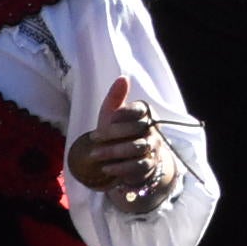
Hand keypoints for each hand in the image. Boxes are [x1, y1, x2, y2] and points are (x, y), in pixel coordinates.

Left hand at [68, 78, 172, 202]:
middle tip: (94, 137)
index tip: (110, 117)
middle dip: (114, 133)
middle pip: (138, 128)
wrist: (124, 160)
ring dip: (114, 151)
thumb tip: (123, 77)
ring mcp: (153, 148)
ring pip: (138, 147)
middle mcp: (153, 130)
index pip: (140, 110)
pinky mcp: (149, 165)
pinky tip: (106, 168)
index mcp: (145, 114)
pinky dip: (120, 168)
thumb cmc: (117, 133)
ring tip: (94, 155)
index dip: (125, 112)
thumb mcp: (111, 116)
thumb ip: (116, 98)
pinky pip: (138, 166)